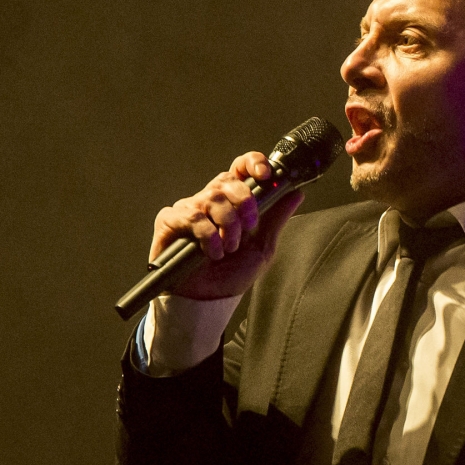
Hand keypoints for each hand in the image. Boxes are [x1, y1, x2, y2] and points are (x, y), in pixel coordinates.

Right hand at [149, 152, 307, 299]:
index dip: (252, 163)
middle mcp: (209, 201)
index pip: (240, 169)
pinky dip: (207, 235)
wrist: (208, 300)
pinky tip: (212, 252)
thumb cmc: (230, 275)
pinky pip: (191, 215)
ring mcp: (189, 209)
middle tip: (249, 227)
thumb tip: (295, 194)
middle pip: (227, 179)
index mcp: (232, 202)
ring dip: (228, 225)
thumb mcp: (262, 248)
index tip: (265, 174)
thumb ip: (276, 220)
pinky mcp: (170, 221)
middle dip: (245, 202)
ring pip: (212, 197)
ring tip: (229, 248)